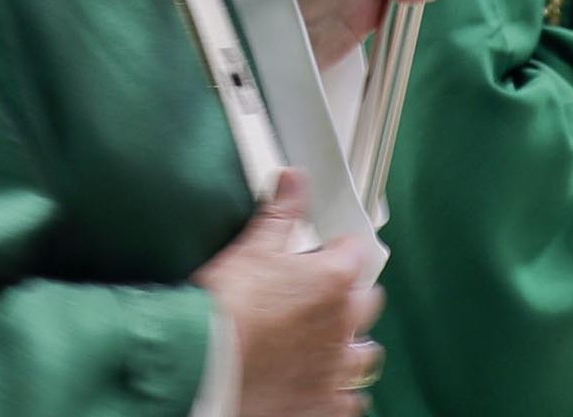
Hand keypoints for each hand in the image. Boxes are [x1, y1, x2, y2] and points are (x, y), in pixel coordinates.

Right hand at [194, 170, 382, 416]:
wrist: (204, 364)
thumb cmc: (227, 307)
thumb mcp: (252, 248)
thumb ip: (280, 212)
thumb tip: (294, 179)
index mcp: (333, 280)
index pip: (355, 252)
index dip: (337, 249)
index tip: (324, 252)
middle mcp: (343, 325)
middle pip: (368, 302)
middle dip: (351, 296)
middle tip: (321, 296)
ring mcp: (336, 369)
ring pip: (365, 355)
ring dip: (351, 346)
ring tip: (326, 343)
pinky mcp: (324, 405)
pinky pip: (349, 400)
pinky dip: (340, 392)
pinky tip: (321, 384)